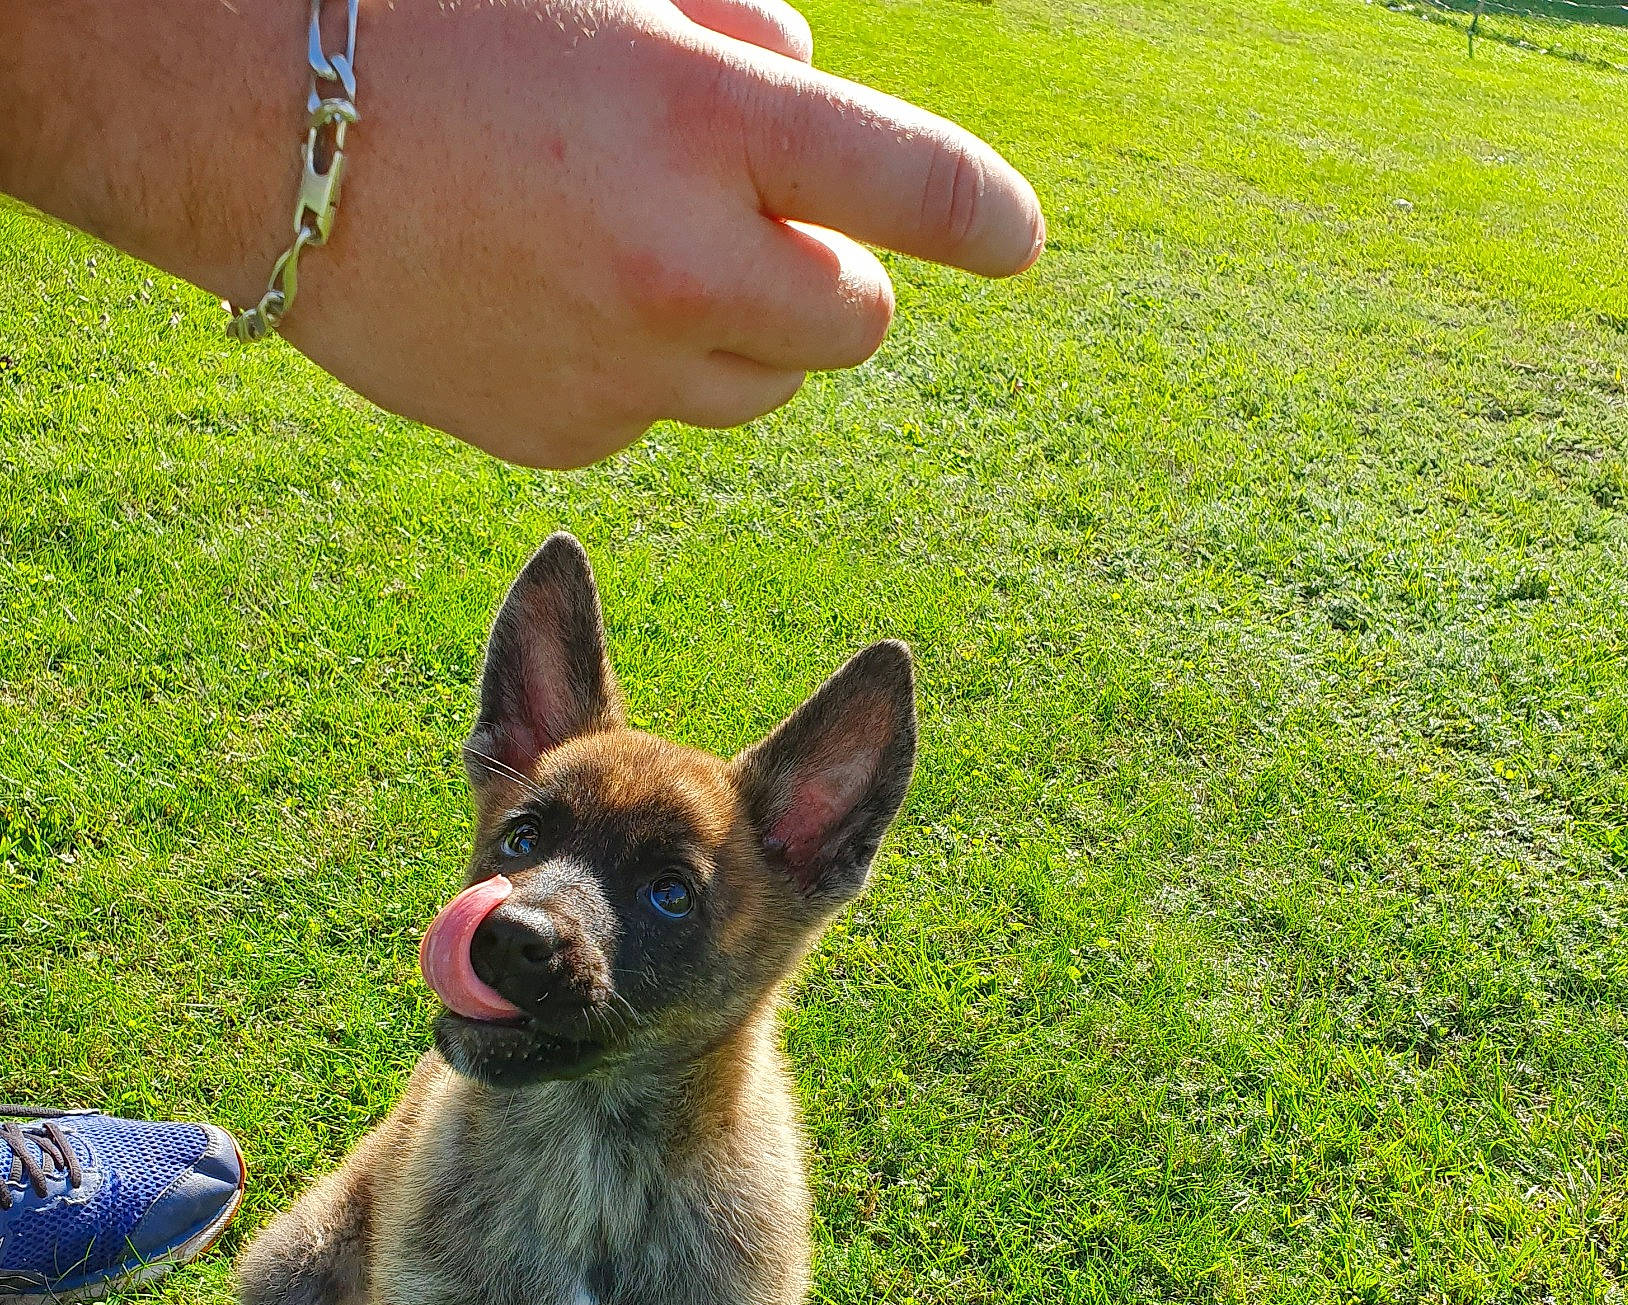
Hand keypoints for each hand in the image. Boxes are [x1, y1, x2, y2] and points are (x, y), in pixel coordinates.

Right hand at [0, 0, 1044, 468]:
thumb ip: (732, 38)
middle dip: (834, 282)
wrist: (247, 129)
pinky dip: (640, 376)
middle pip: (848, 326)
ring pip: (757, 390)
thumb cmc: (427, 19)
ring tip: (650, 264)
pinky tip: (556, 307)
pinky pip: (650, 421)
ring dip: (744, 336)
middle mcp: (679, 268)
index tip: (1015, 240)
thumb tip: (804, 87)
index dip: (980, 215)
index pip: (913, 188)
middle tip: (778, 235)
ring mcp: (617, 371)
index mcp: (705, 126)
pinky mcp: (556, 438)